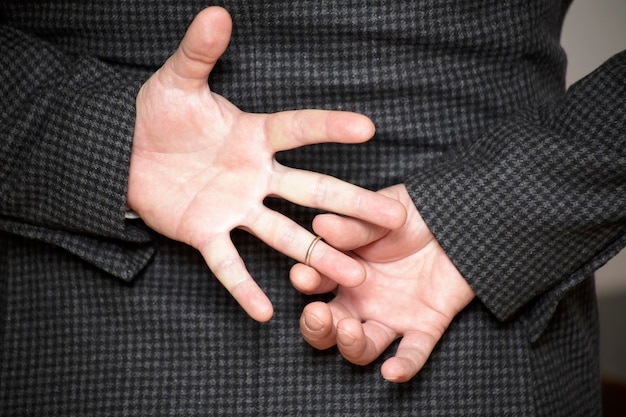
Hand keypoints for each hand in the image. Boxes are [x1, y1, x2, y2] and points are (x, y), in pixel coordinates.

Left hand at [126, 7, 405, 321]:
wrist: (126, 152)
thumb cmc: (158, 114)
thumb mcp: (178, 81)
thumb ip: (199, 52)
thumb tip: (215, 11)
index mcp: (255, 136)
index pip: (299, 130)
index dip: (330, 127)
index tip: (367, 128)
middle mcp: (256, 176)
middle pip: (312, 190)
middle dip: (352, 204)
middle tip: (393, 218)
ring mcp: (236, 207)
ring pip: (285, 234)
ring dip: (317, 254)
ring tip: (352, 276)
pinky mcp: (207, 232)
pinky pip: (229, 263)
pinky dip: (244, 287)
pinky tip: (264, 313)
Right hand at [292, 184, 474, 381]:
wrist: (459, 218)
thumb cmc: (412, 213)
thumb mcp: (378, 214)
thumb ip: (351, 226)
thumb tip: (320, 225)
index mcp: (344, 270)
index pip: (315, 284)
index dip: (306, 282)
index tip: (304, 275)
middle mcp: (362, 299)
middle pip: (329, 327)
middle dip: (316, 326)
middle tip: (318, 314)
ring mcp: (392, 316)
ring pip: (363, 347)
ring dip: (351, 346)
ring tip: (350, 331)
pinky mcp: (425, 325)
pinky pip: (412, 353)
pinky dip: (403, 366)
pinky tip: (392, 371)